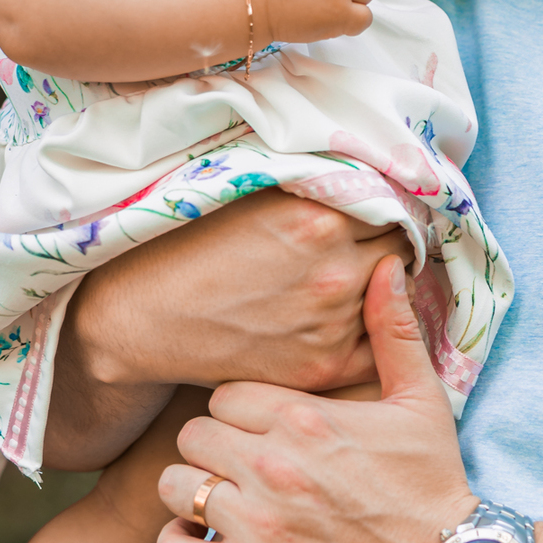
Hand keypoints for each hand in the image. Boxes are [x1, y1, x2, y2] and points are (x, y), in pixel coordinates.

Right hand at [46, 190, 414, 470]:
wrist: (143, 319)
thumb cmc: (190, 248)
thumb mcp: (250, 195)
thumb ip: (312, 186)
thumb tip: (366, 176)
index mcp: (317, 219)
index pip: (388, 203)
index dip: (379, 206)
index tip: (370, 211)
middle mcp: (334, 272)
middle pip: (398, 248)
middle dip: (385, 242)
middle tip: (364, 245)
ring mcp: (332, 325)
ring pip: (394, 297)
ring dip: (380, 286)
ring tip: (350, 280)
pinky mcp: (324, 367)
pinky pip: (380, 346)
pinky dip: (373, 331)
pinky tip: (350, 319)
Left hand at [155, 257, 476, 542]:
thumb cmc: (435, 484)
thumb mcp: (422, 401)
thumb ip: (394, 331)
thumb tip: (387, 264)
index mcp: (306, 417)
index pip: (225, 394)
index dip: (237, 408)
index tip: (256, 425)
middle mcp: (274, 466)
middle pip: (193, 434)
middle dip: (211, 445)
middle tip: (235, 460)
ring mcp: (258, 525)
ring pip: (175, 487)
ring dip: (191, 491)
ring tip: (217, 498)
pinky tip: (201, 540)